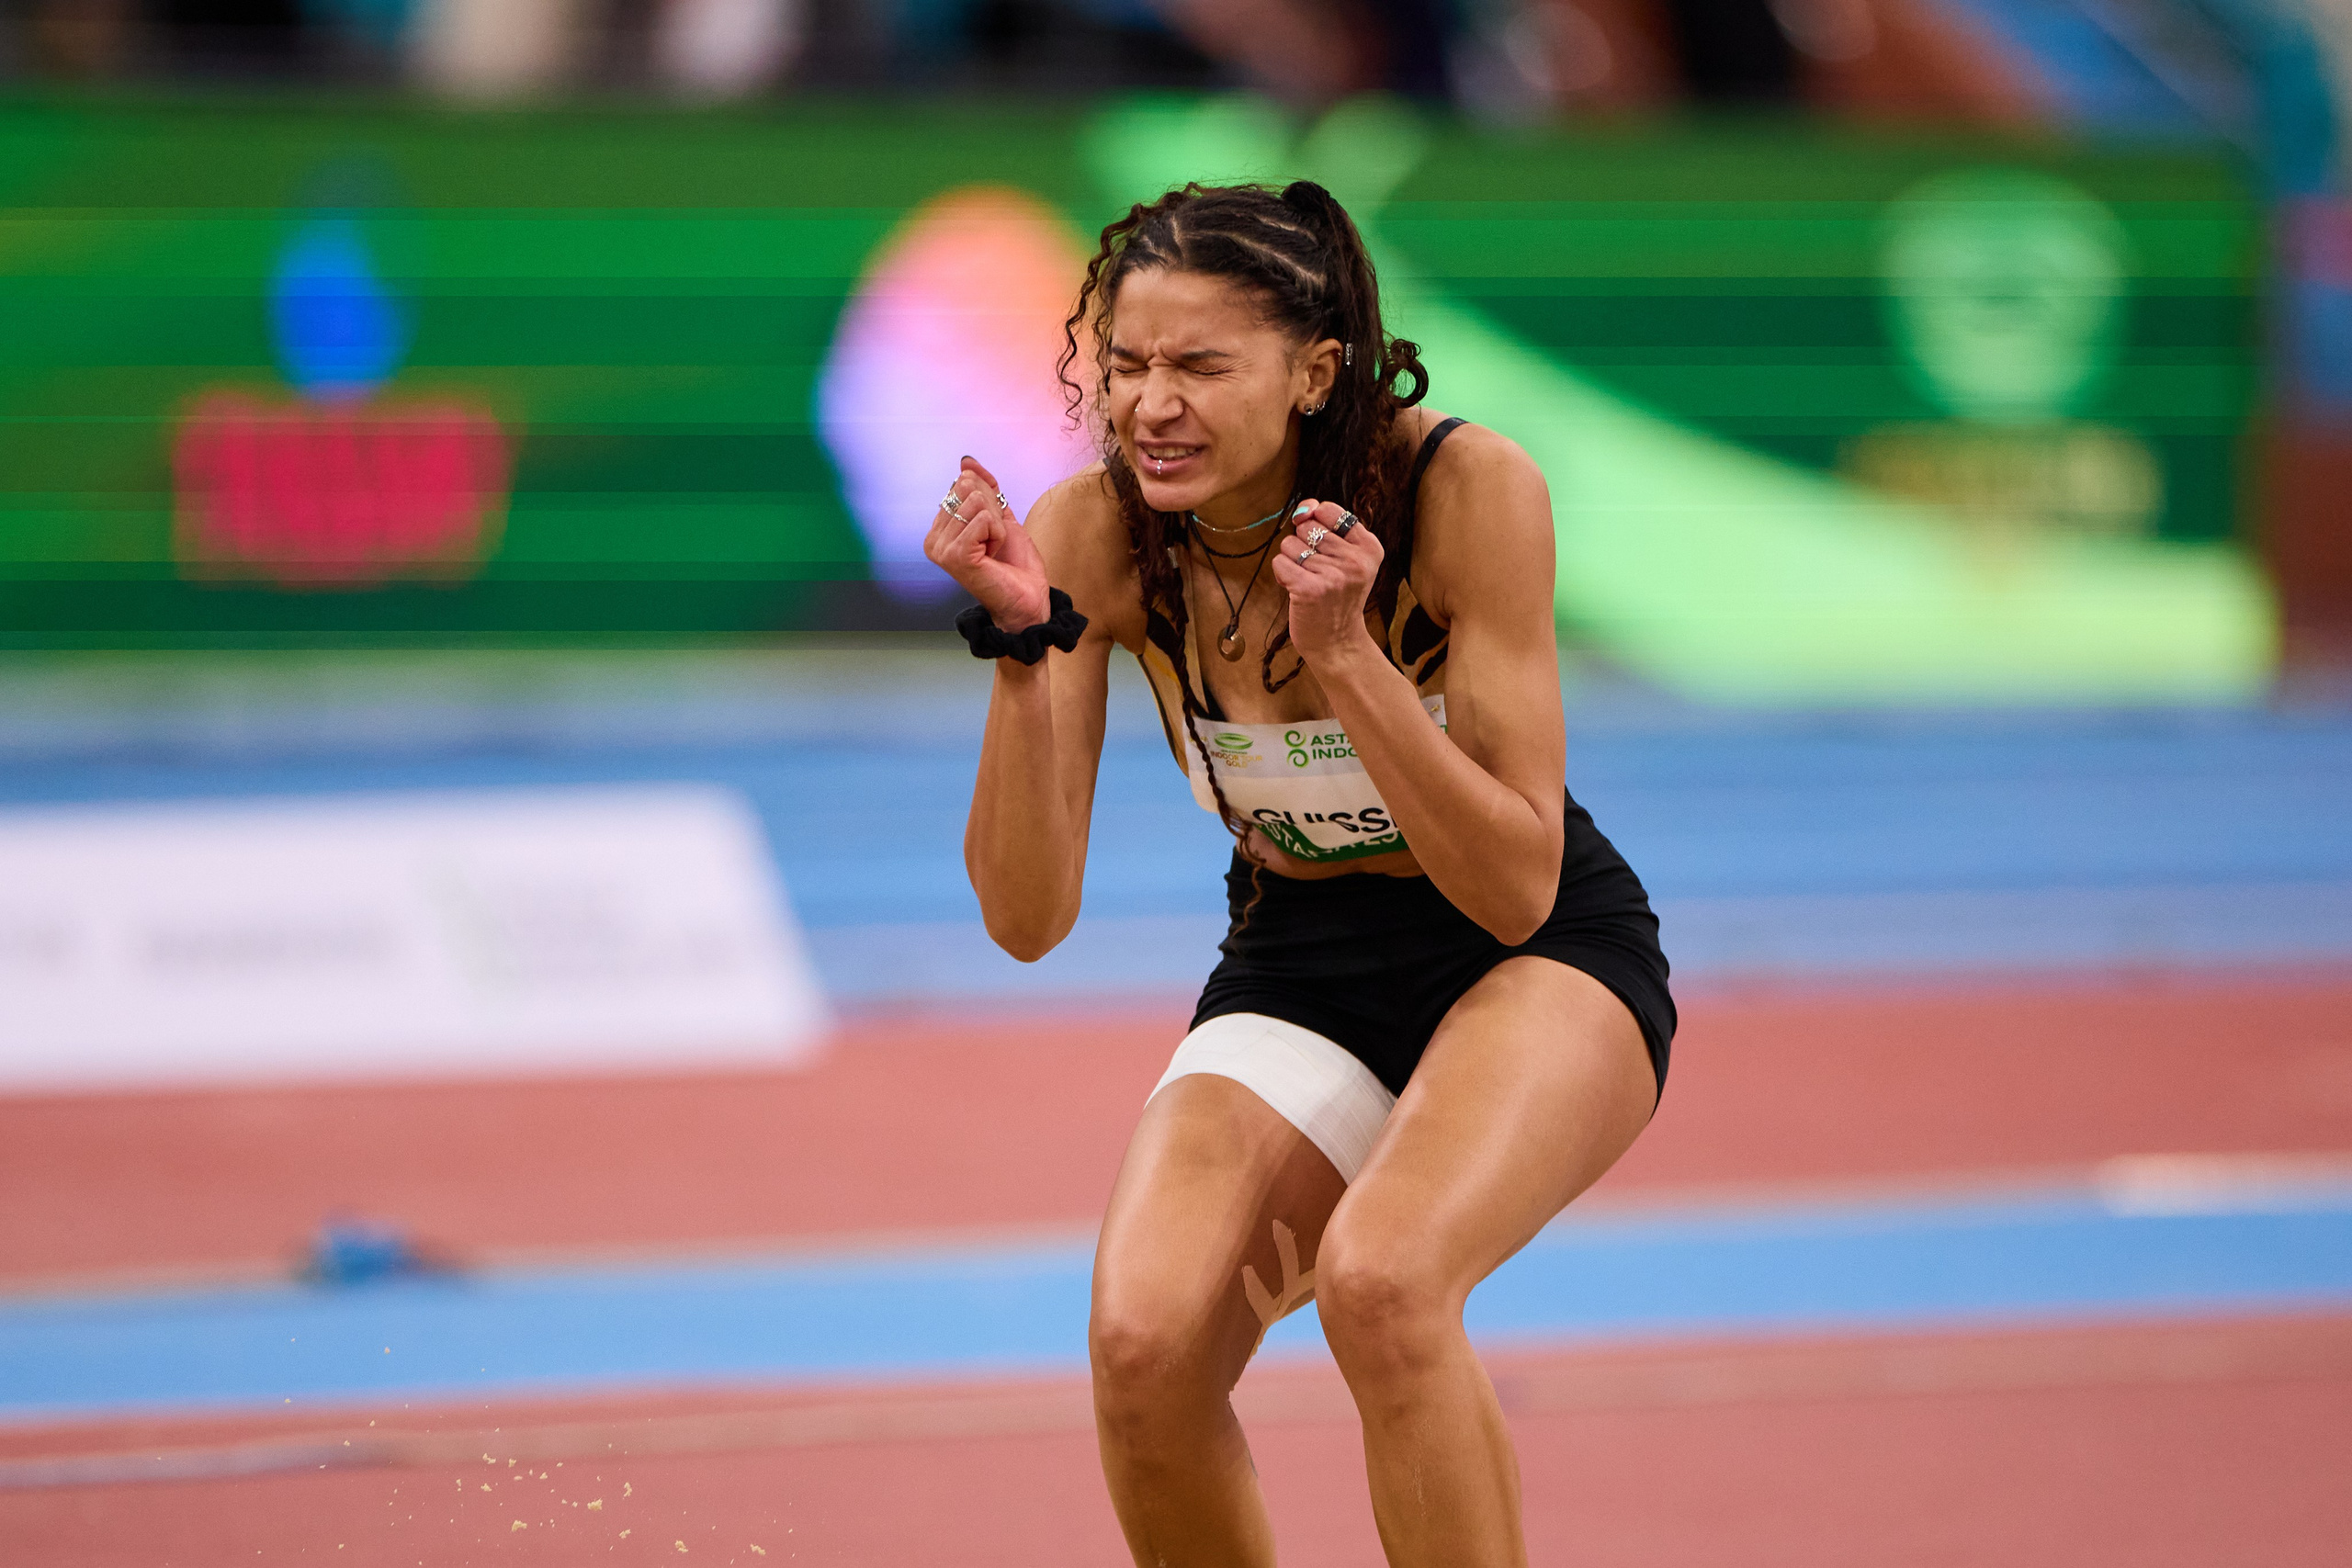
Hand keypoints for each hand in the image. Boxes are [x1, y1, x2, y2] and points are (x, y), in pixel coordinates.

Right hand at [922, 457, 1049, 631]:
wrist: (1028, 596)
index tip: (991, 532)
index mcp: (939, 529)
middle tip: (994, 541)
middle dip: (993, 511)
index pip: (963, 484)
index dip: (989, 501)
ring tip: (993, 549)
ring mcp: (942, 549)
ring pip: (977, 502)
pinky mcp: (955, 556)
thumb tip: (966, 461)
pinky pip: (984, 519)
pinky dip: (998, 534)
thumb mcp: (1000, 516)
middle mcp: (934, 539)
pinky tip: (993, 555)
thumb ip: (984, 487)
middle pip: (968, 489)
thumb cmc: (1014, 563)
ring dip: (997, 525)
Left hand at [1271, 499, 1383, 667]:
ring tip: (1307, 581)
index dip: (1315, 520)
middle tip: (1316, 570)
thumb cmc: (1338, 597)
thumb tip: (1303, 508)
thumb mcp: (1349, 560)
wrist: (1337, 643)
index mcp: (1369, 548)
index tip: (1319, 542)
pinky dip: (1282, 575)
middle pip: (1306, 527)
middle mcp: (1355, 560)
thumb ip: (1328, 527)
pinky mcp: (1309, 589)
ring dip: (1291, 561)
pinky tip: (1296, 590)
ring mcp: (1333, 575)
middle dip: (1302, 545)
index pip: (1330, 510)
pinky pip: (1280, 562)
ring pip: (1290, 544)